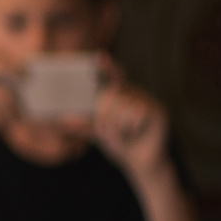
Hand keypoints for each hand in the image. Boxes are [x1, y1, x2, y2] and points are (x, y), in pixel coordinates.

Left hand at [88, 60, 172, 181]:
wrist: (142, 164)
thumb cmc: (122, 145)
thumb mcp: (99, 134)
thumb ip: (82, 125)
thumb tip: (61, 120)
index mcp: (121, 96)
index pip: (113, 76)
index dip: (106, 66)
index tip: (98, 56)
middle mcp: (135, 94)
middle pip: (112, 94)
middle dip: (104, 116)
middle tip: (107, 131)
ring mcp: (148, 101)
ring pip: (123, 105)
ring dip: (117, 125)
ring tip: (124, 135)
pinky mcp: (158, 112)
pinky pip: (137, 113)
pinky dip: (131, 127)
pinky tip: (137, 133)